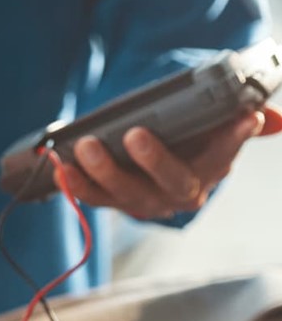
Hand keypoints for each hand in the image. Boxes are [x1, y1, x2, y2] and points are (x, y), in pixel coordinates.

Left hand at [59, 105, 281, 218]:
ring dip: (102, 173)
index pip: (224, 156)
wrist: (157, 167)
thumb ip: (239, 124)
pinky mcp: (113, 200)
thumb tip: (272, 120)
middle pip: (170, 183)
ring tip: (85, 147)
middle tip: (136, 135)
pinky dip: (75, 184)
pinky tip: (61, 168)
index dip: (232, 141)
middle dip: (153, 160)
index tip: (241, 121)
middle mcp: (178, 193)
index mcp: (209, 171)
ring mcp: (144, 200)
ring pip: (125, 194)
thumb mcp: (215, 130)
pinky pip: (94, 197)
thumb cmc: (189, 142)